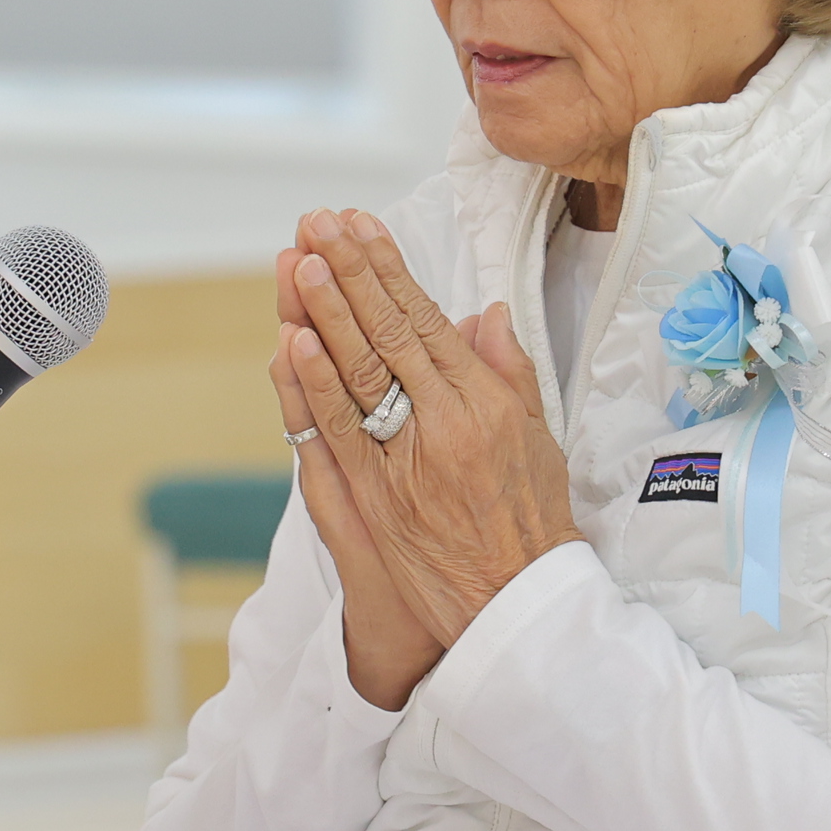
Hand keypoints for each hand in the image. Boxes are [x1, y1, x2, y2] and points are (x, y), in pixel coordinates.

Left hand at [277, 212, 579, 667]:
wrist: (518, 608)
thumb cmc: (530, 525)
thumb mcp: (538, 441)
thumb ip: (508, 374)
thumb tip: (483, 315)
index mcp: (486, 405)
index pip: (426, 320)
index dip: (389, 269)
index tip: (361, 226)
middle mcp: (445, 426)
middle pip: (387, 335)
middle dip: (349, 273)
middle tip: (317, 223)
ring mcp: (405, 463)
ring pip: (356, 375)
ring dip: (323, 315)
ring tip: (299, 262)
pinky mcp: (374, 502)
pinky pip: (336, 436)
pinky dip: (312, 389)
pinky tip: (292, 345)